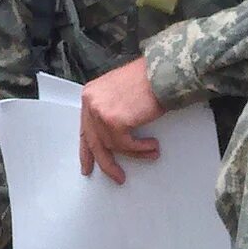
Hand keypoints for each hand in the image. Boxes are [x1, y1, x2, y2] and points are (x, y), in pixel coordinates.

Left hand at [77, 56, 165, 183]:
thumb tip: (112, 137)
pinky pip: (126, 145)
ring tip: (150, 151)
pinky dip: (140, 149)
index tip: (88, 166)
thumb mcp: (118, 91)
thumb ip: (109, 110)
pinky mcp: (114, 121)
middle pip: (95, 142)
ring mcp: (100, 112)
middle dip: (106, 162)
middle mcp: (91, 102)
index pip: (85, 129)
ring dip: (134, 153)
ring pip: (113, 145)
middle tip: (117, 176)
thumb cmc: (147, 79)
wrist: (162, 72)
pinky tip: (152, 146)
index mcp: (90, 95)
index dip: (87, 151)